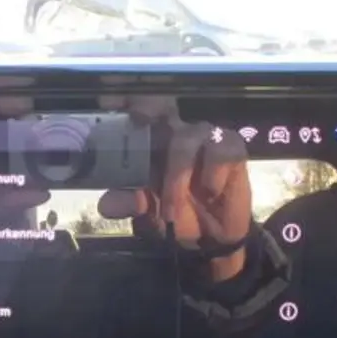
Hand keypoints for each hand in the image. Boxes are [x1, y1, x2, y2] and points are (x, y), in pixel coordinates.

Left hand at [96, 95, 252, 280]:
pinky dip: (211, 175)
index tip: (105, 100)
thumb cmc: (178, 215)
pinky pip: (220, 152)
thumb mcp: (148, 214)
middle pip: (161, 107)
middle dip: (147, 109)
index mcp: (151, 143)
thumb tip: (106, 204)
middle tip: (138, 124)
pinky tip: (210, 192)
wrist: (213, 238)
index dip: (124, 101)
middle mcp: (176, 132)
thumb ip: (130, 203)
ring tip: (171, 212)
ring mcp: (204, 136)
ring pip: (185, 139)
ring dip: (176, 177)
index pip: (136, 112)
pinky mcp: (231, 147)